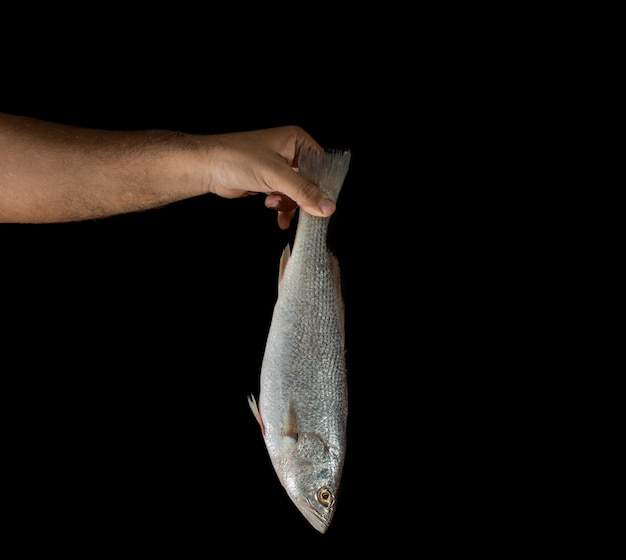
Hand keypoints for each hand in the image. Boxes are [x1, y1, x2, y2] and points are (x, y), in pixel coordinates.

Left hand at [204, 126, 335, 228]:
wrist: (207, 167)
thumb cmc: (236, 158)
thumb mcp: (275, 175)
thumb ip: (303, 192)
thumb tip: (327, 206)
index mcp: (296, 141)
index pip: (321, 165)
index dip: (324, 186)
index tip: (324, 205)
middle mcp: (289, 152)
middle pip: (310, 182)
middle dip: (302, 198)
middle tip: (303, 212)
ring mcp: (279, 168)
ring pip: (297, 193)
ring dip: (288, 203)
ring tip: (273, 203)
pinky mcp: (269, 181)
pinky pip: (285, 198)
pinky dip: (282, 207)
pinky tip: (276, 214)